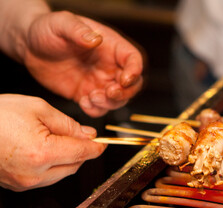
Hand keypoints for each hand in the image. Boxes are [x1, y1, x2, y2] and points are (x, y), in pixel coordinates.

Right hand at [0, 94, 106, 190]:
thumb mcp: (38, 109)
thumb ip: (67, 124)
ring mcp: (23, 182)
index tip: (102, 143)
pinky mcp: (16, 184)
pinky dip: (53, 164)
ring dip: (68, 158)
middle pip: (74, 166)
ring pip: (61, 173)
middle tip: (81, 136)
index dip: (96, 148)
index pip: (82, 153)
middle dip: (82, 151)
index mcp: (42, 153)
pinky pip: (46, 177)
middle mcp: (33, 174)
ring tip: (60, 139)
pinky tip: (47, 149)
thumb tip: (87, 134)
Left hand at [23, 11, 142, 116]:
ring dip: (110, 103)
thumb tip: (95, 40)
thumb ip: (78, 30)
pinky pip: (99, 108)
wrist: (30, 47)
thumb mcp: (61, 23)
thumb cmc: (48, 29)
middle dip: (125, 93)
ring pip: (118, 99)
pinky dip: (95, 110)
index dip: (134, 71)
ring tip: (91, 97)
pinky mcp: (87, 94)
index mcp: (110, 46)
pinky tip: (82, 102)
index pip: (133, 59)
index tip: (124, 79)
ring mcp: (99, 82)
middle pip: (132, 84)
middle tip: (109, 93)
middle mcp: (109, 66)